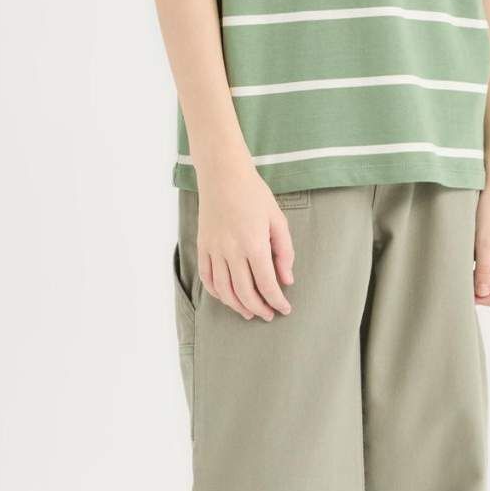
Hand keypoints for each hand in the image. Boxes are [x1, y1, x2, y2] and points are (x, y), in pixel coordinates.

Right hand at [194, 168, 296, 320]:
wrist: (223, 175)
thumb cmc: (254, 194)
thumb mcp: (278, 219)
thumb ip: (284, 252)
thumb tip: (286, 279)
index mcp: (254, 244)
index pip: (267, 284)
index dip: (277, 301)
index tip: (284, 309)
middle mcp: (232, 251)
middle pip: (244, 292)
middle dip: (259, 308)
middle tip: (268, 315)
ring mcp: (214, 250)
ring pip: (224, 290)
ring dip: (237, 306)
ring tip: (249, 312)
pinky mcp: (203, 246)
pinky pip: (207, 278)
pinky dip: (217, 293)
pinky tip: (228, 297)